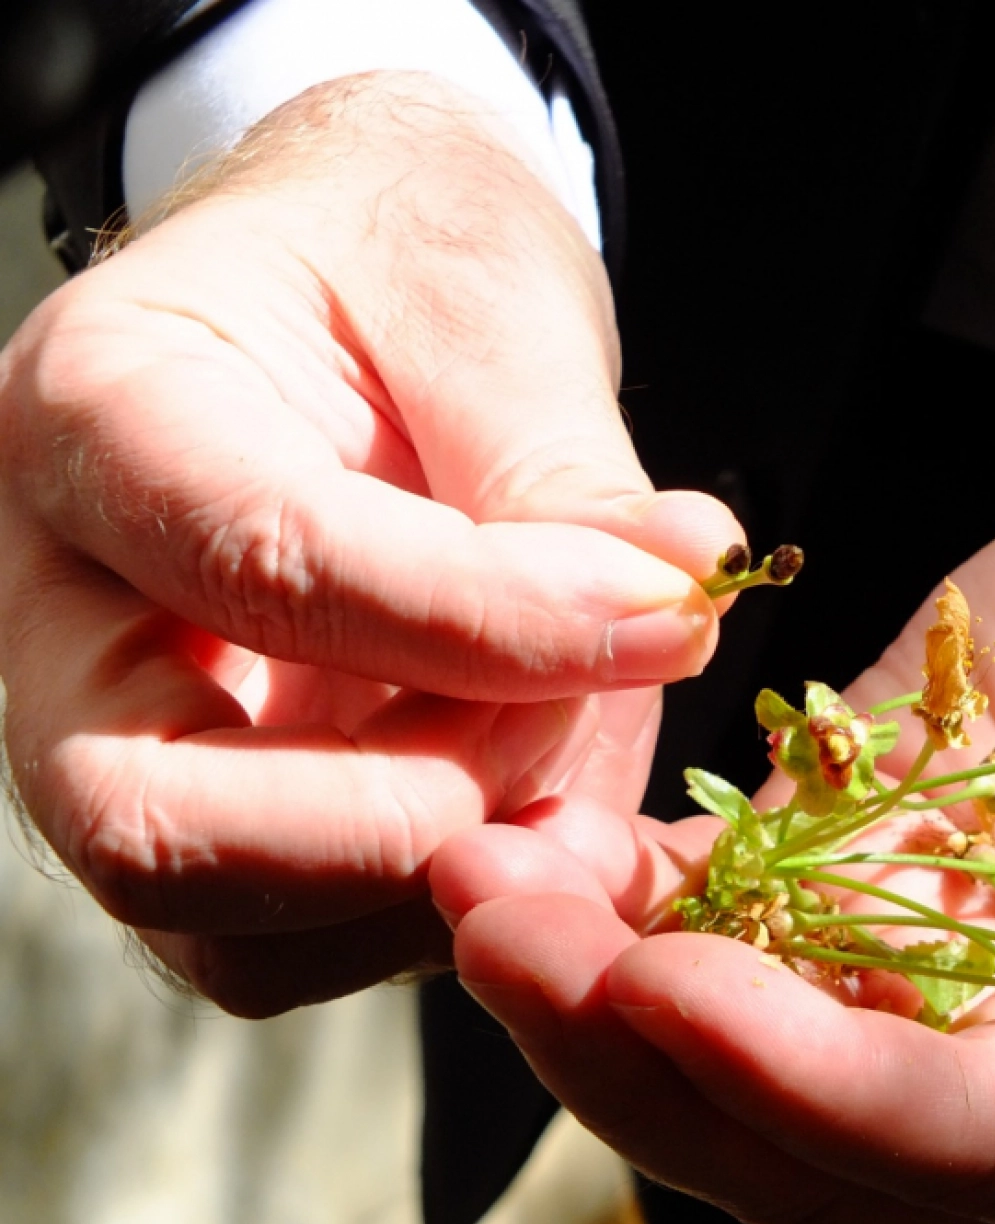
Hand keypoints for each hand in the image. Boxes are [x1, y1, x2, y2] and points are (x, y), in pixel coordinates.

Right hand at [0, 72, 740, 1015]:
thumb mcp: (487, 309)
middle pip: (159, 829)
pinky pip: (317, 943)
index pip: (265, 566)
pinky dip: (459, 899)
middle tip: (575, 714)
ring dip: (449, 872)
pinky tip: (553, 789)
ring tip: (568, 731)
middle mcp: (66, 611)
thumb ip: (564, 476)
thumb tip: (685, 594)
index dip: (486, 623)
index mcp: (98, 416)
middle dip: (417, 813)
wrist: (362, 299)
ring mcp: (129, 738)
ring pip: (237, 932)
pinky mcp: (225, 818)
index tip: (668, 616)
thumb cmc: (401, 265)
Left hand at [436, 395, 994, 1223]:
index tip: (671, 991)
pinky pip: (745, 902)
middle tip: (496, 931)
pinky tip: (544, 840)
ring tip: (482, 880)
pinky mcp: (895, 849)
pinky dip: (634, 889)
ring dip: (602, 983)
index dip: (817, 1088)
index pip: (972, 1157)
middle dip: (646, 1052)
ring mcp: (961, 967)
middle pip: (816, 1132)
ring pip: (748, 1037)